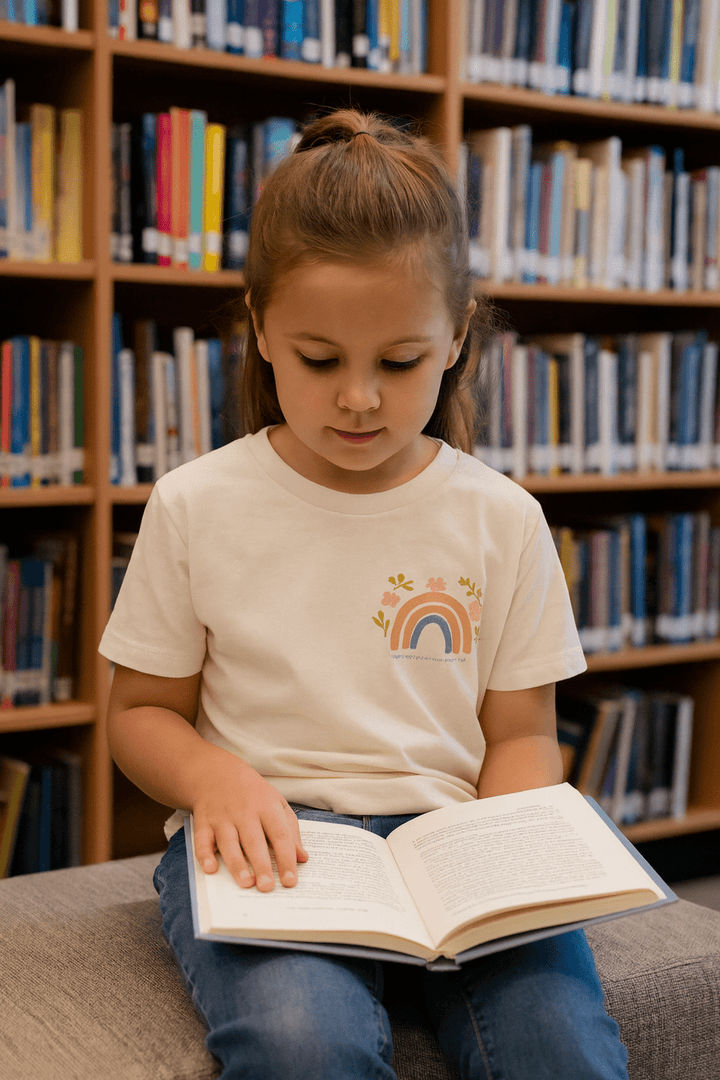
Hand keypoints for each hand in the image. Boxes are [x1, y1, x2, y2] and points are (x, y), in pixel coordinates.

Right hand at [191, 749, 308, 890]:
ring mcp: (223, 817)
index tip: (291, 881)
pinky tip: (210, 869)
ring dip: (236, 863)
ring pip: (229, 843)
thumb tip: (302, 858)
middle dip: (261, 865)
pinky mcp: (204, 822)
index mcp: (267, 807)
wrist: (217, 773)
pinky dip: (204, 855)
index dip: (286, 859)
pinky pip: (202, 840)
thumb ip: (291, 831)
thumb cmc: (254, 794)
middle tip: (267, 888)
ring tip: (246, 883)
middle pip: (254, 841)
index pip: (280, 835)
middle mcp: (245, 812)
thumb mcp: (277, 804)